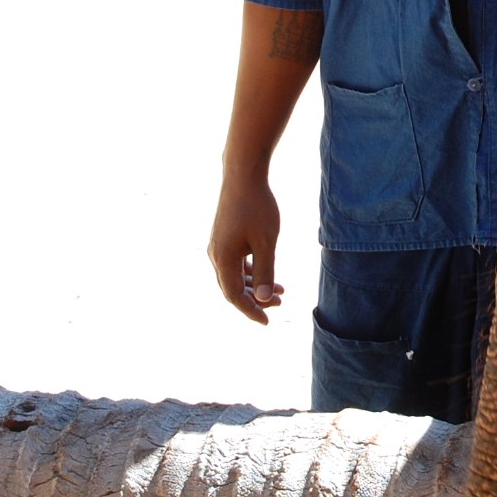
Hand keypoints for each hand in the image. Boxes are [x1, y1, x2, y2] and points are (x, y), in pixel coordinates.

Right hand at [208, 176, 284, 324]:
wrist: (243, 175)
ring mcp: (218, 245)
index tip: (268, 321)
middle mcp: (216, 255)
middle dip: (255, 299)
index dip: (251, 311)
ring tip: (281, 290)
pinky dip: (250, 271)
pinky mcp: (224, 237)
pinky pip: (235, 262)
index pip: (234, 295)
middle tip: (280, 304)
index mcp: (223, 259)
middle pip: (233, 288)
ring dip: (255, 285)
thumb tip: (262, 299)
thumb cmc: (257, 207)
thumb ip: (265, 271)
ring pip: (235, 275)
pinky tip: (266, 271)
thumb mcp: (267, 242)